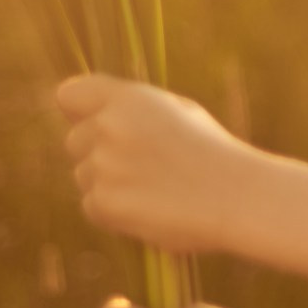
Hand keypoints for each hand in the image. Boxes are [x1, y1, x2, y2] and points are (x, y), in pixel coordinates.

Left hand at [55, 73, 243, 254]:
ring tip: (155, 189)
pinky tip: (151, 208)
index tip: (94, 124)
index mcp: (127, 99)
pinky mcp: (104, 204)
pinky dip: (115, 212)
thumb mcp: (177, 112)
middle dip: (98, 153)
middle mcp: (108, 128)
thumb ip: (131, 110)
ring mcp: (103, 167)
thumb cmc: (212, 152)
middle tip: (143, 167)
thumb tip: (91, 115)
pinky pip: (92, 206)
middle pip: (74, 141)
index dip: (80, 112)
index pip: (69, 96)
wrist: (239, 196)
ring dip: (108, 184)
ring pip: (83, 176)